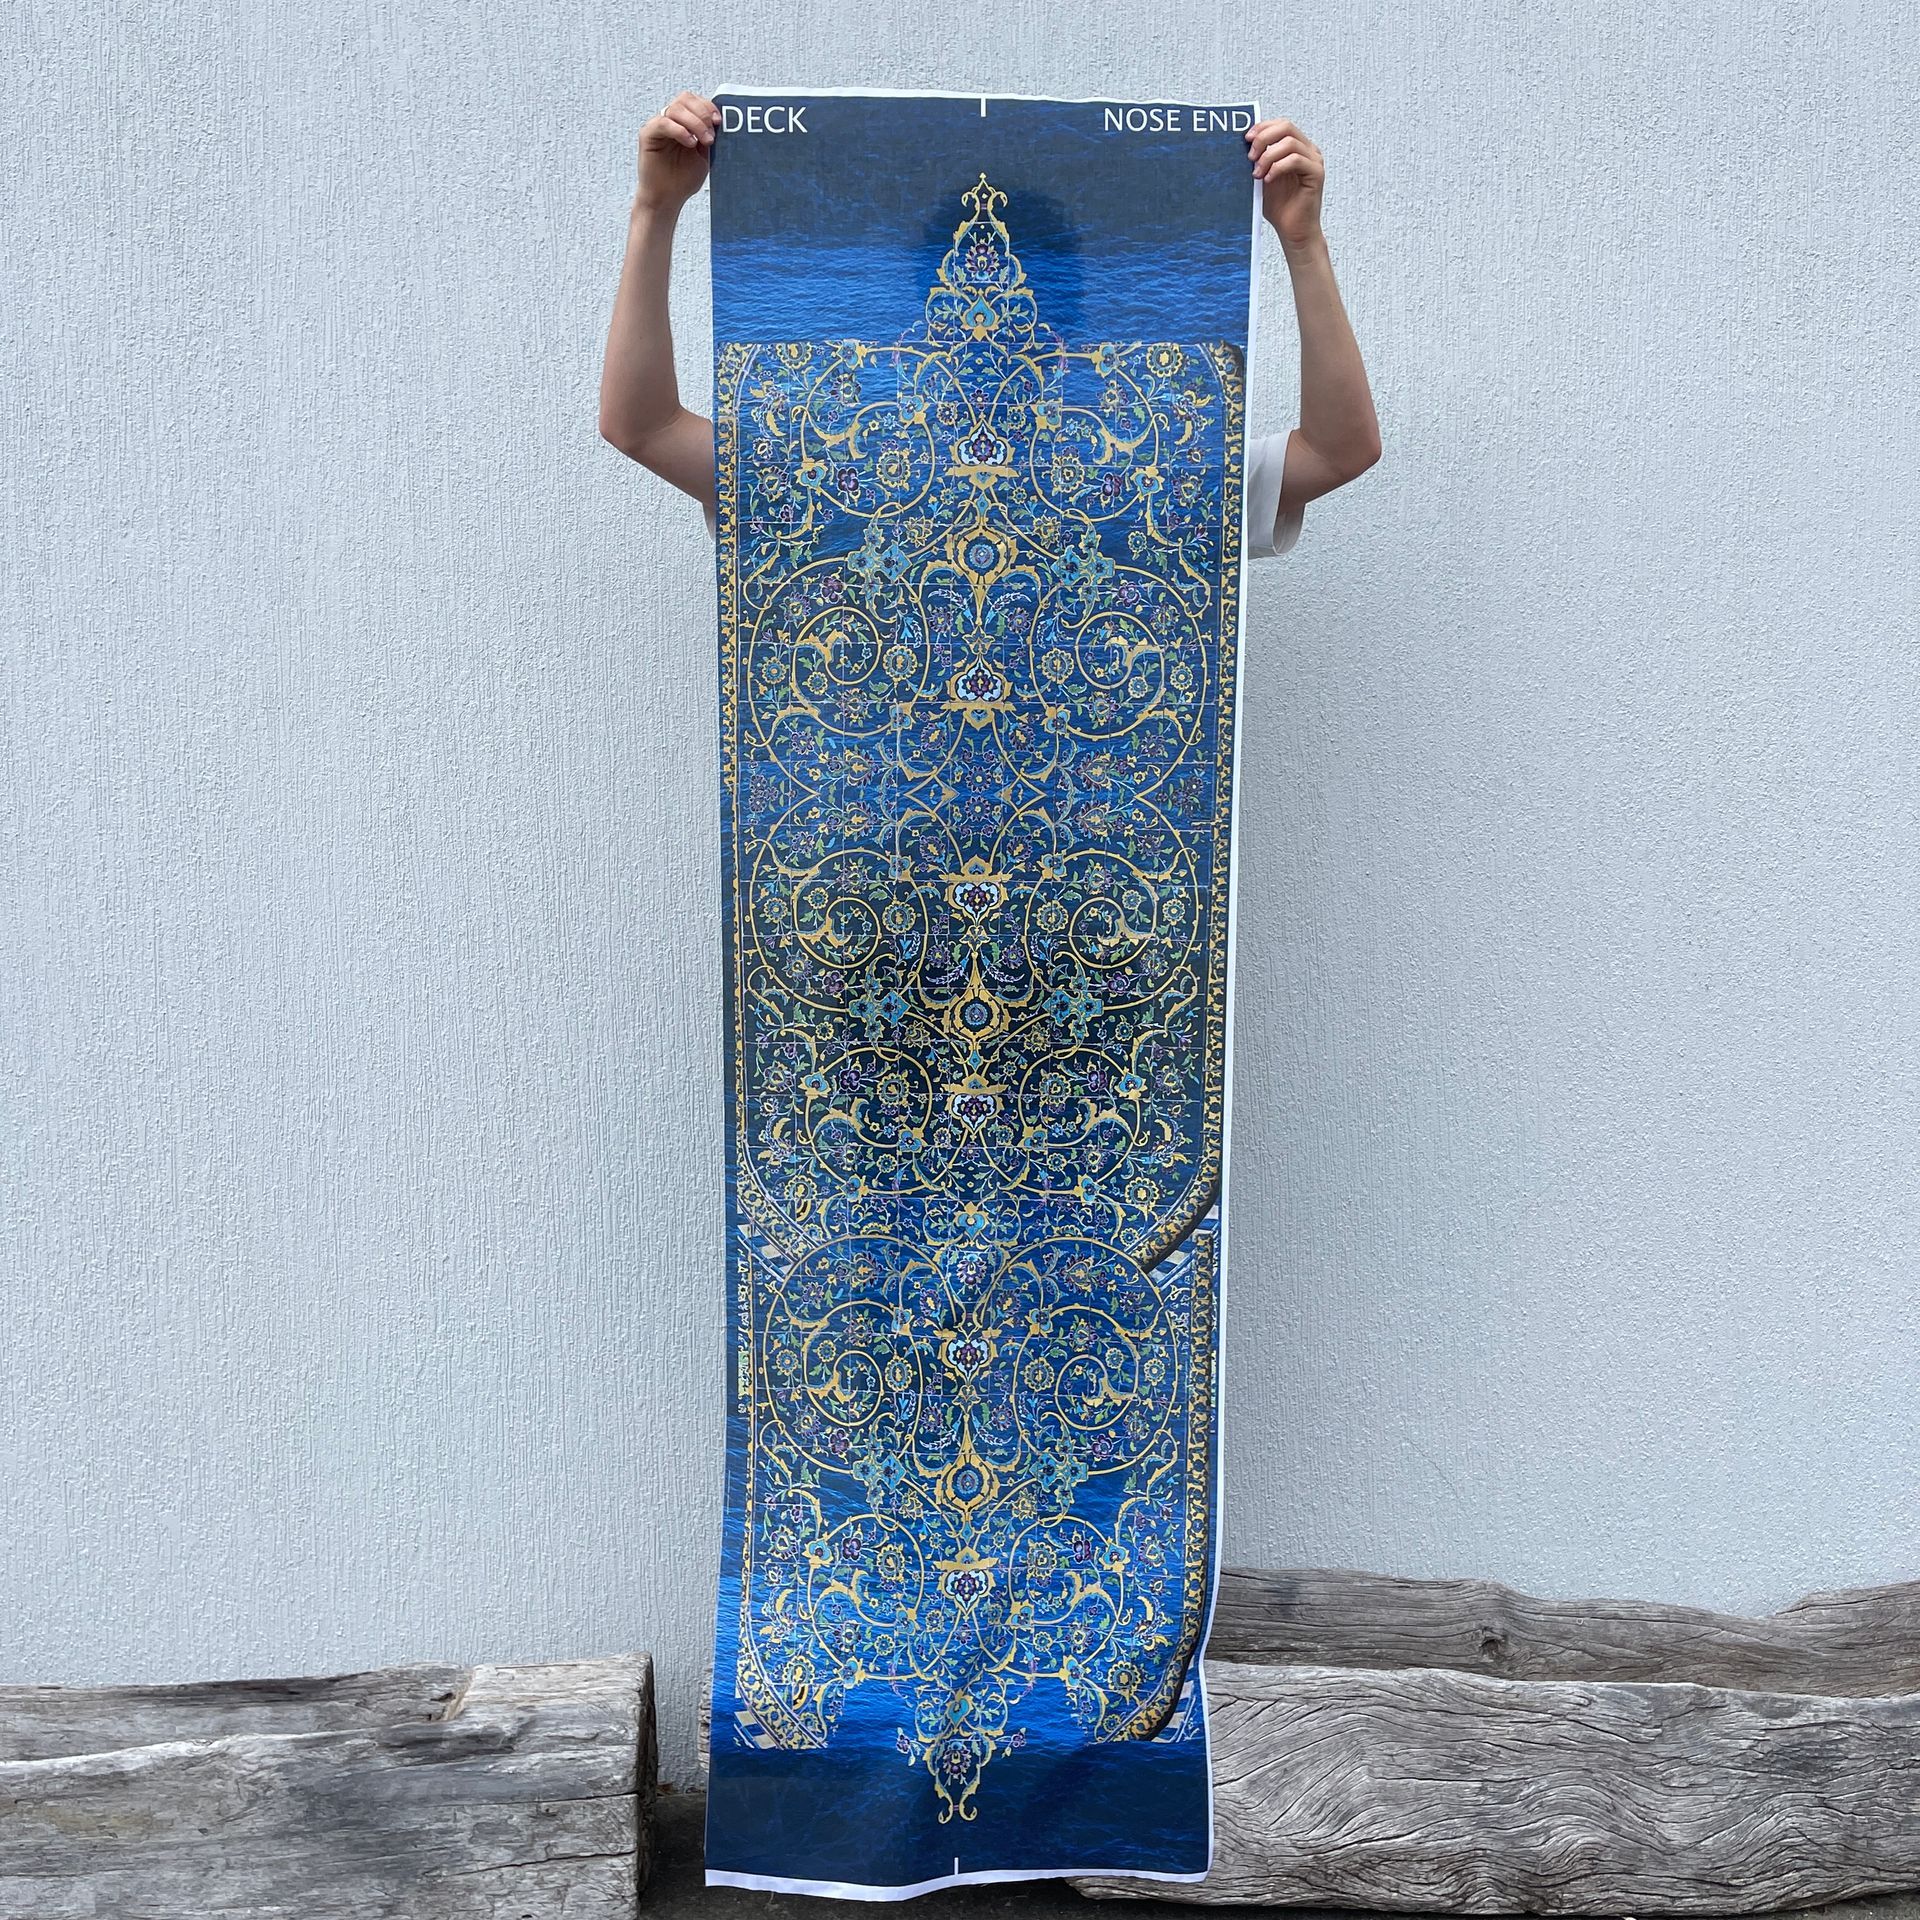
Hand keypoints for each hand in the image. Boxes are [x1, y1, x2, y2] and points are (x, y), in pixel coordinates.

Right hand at [636, 91, 718, 212]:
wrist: (667, 199)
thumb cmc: (684, 180)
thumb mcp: (704, 156)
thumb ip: (709, 137)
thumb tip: (721, 122)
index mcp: (684, 122)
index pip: (695, 101)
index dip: (708, 106)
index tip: (719, 121)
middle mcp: (670, 120)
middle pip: (685, 99)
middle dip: (702, 113)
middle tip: (710, 135)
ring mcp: (658, 126)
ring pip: (676, 108)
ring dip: (694, 123)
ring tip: (703, 142)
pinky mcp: (648, 134)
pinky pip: (664, 123)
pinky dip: (680, 130)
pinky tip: (690, 143)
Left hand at [1246, 118, 1324, 252]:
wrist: (1293, 231)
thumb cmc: (1279, 207)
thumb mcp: (1262, 178)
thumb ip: (1258, 160)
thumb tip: (1241, 144)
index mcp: (1297, 147)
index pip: (1281, 125)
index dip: (1263, 127)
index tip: (1246, 139)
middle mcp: (1308, 150)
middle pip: (1286, 127)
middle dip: (1264, 138)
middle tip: (1250, 156)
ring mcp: (1314, 161)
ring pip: (1290, 143)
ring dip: (1268, 156)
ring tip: (1257, 174)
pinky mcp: (1316, 173)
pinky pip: (1296, 160)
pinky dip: (1278, 167)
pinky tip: (1268, 180)